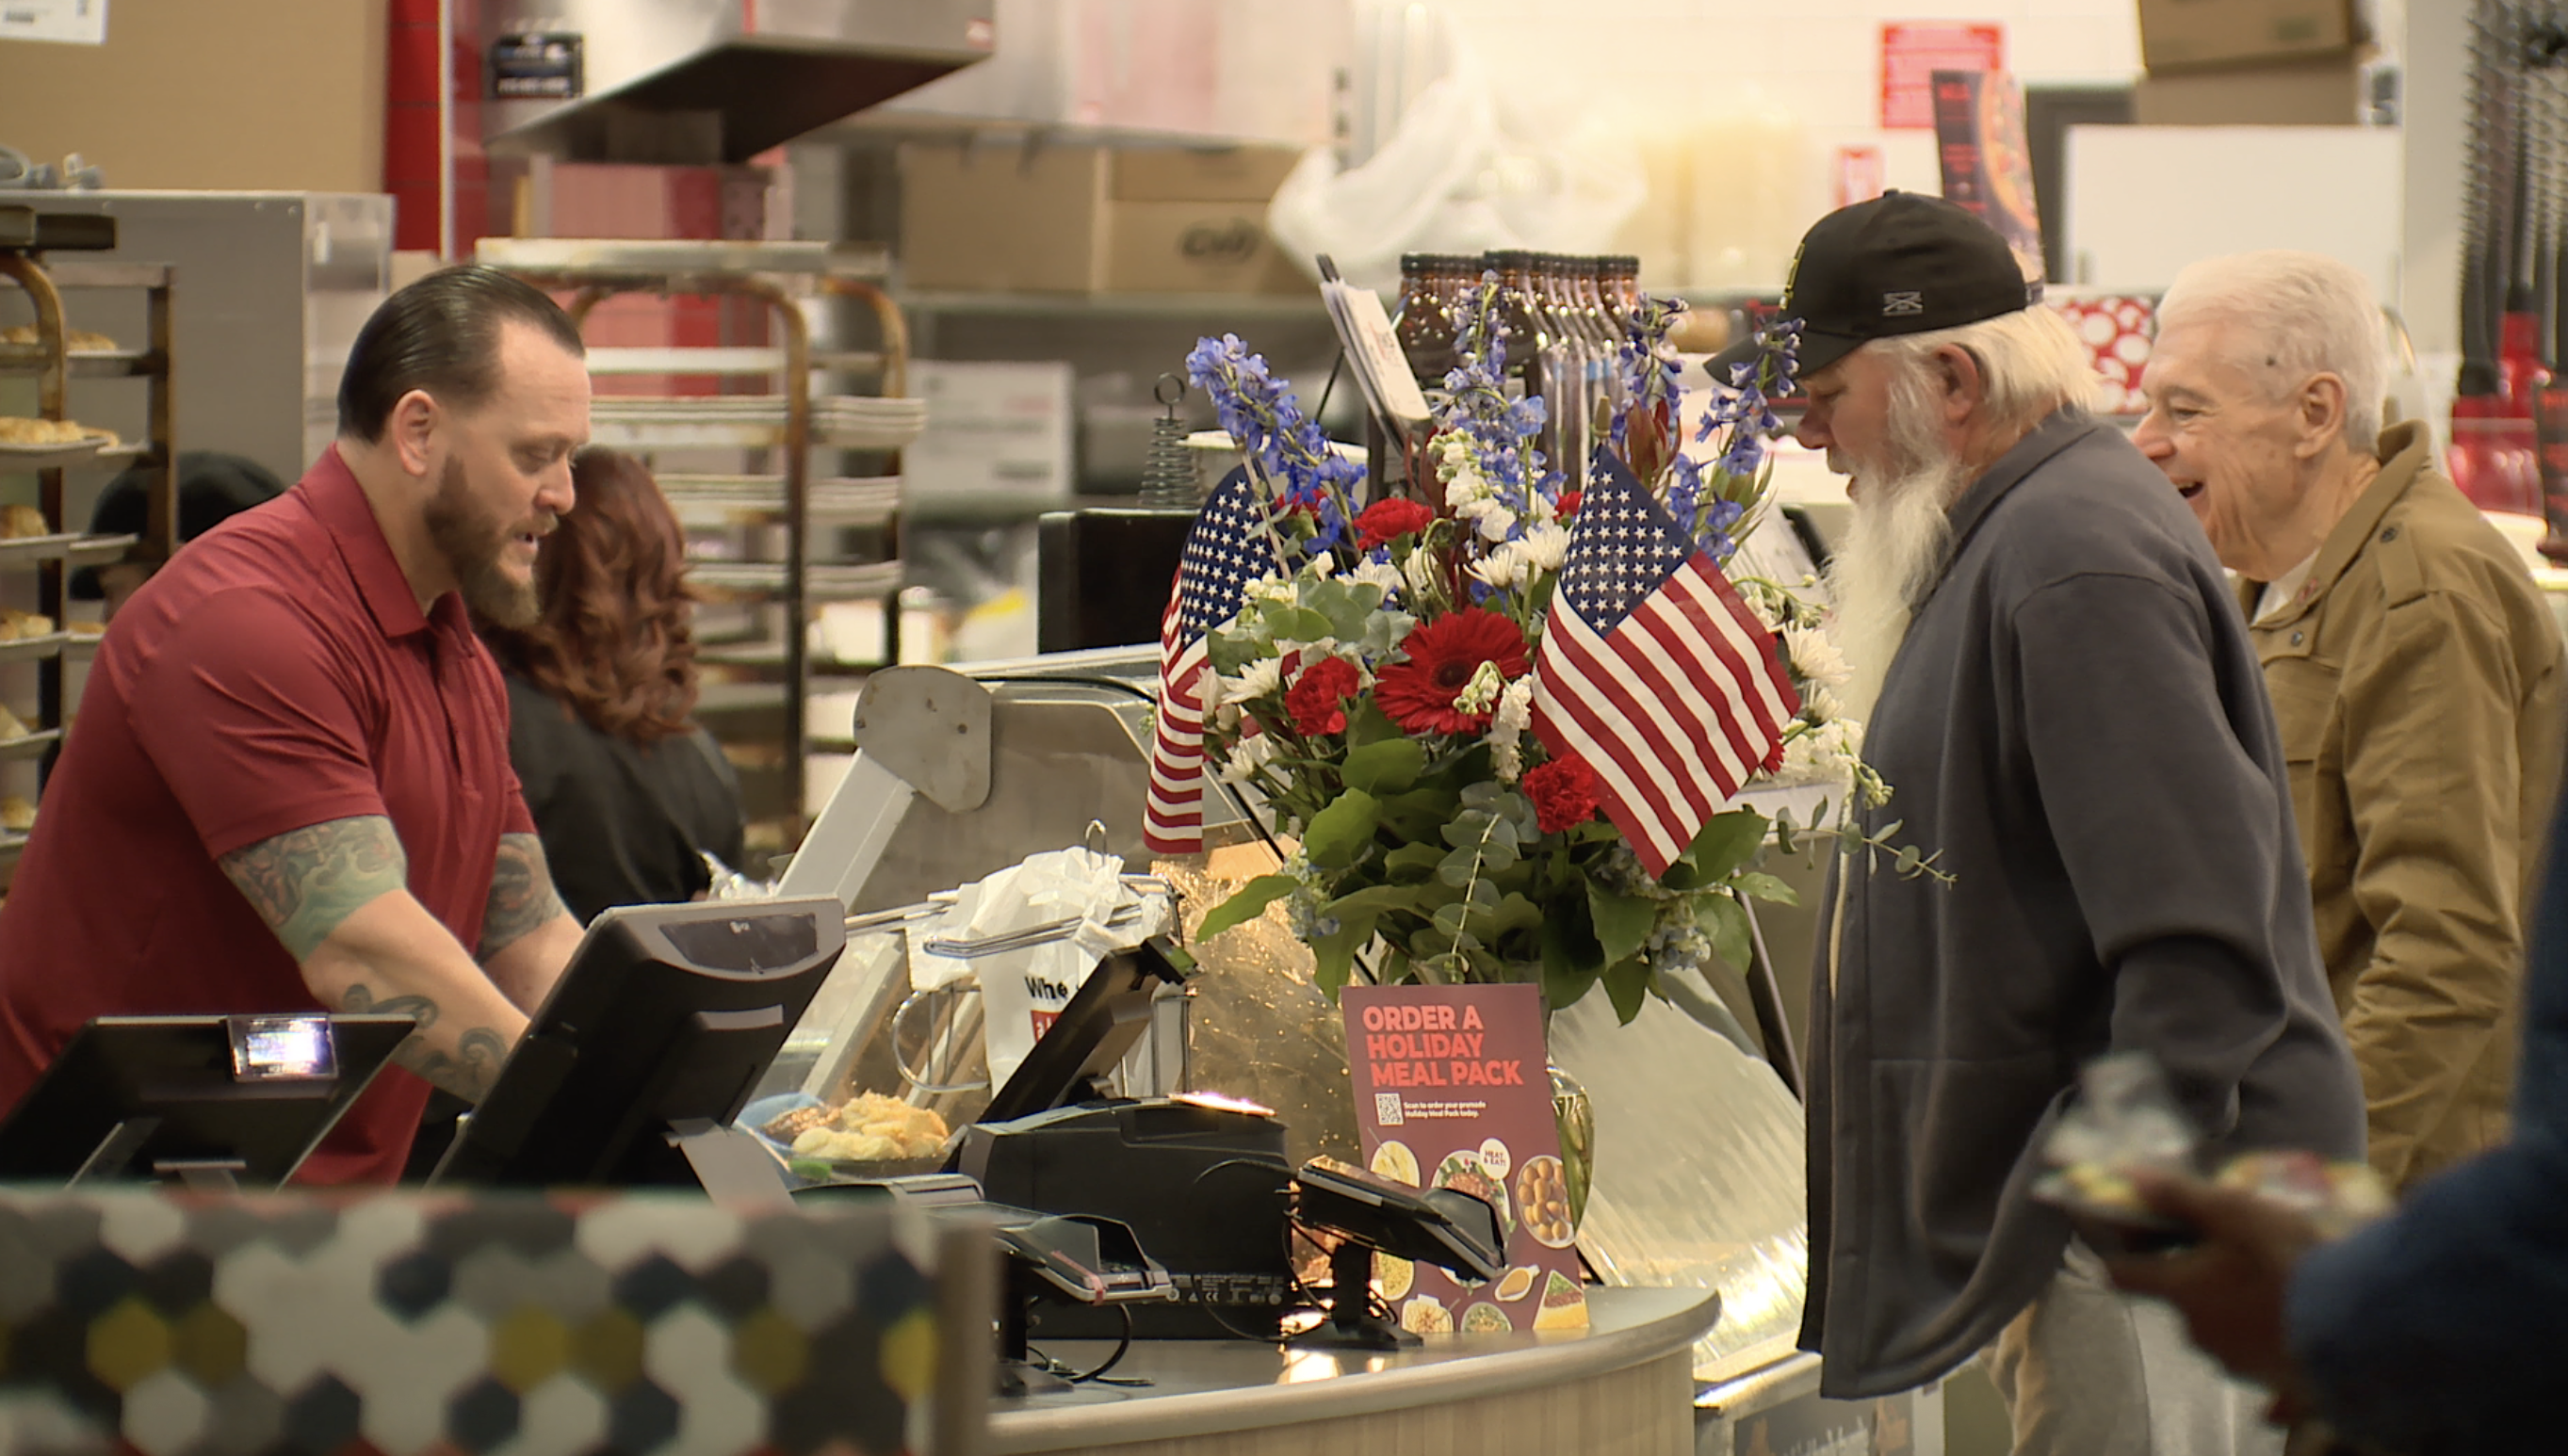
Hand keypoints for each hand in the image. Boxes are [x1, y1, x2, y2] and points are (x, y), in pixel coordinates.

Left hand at [2104, 1169, 2326, 1419]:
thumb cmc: (2287, 1261)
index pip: (2121, 1275)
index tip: (2133, 1241)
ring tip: (2274, 1282)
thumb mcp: (2234, 1213)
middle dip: (2199, 1276)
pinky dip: (2264, 1333)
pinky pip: (2254, 1351)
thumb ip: (2181, 1197)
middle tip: (2234, 1252)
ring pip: (2219, 1325)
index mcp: (2179, 1290)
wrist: (2354, 1327)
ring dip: (2234, 1306)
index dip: (2121, 1255)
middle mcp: (2195, 1330)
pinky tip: (2294, 1315)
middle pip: (2180, 1298)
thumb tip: (2129, 1177)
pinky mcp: (2267, 1379)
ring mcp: (2231, 1359)